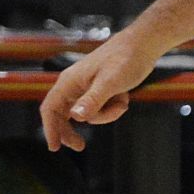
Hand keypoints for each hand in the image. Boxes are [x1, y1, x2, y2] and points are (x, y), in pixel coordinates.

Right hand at [39, 33, 163, 150]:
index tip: (54, 147)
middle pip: (64, 116)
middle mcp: (74, 85)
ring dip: (106, 114)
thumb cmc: (125, 59)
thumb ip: (93, 99)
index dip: (50, 128)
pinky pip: (101, 109)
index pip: (50, 109)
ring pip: (88, 114)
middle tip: (80, 146)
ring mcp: (87, 89)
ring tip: (122, 102)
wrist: (143, 46)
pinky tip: (124, 97)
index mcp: (70, 81)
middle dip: (72, 131)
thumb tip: (76, 116)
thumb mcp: (110, 82)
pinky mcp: (100, 91)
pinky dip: (114, 107)